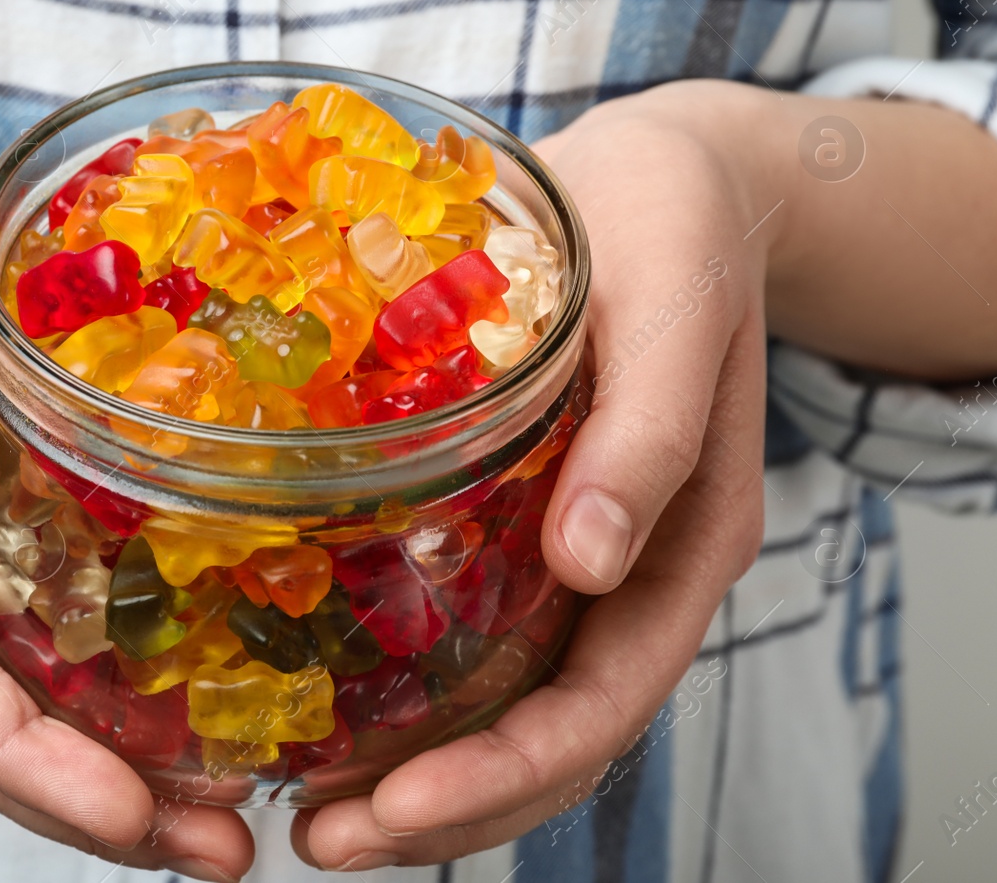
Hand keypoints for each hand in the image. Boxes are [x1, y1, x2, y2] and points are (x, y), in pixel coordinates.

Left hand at [292, 79, 776, 868]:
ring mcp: (576, 550)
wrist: (663, 180)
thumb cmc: (672, 227)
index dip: (505, 775)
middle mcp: (629, 568)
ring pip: (510, 701)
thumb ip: (649, 432)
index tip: (394, 811)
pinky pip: (478, 631)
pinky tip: (330, 699)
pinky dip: (415, 690)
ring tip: (310, 807)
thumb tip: (591, 562)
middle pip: (549, 734)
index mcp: (686, 542)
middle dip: (445, 808)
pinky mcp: (522, 514)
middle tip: (319, 841)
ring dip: (421, 771)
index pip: (603, 703)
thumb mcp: (672, 305)